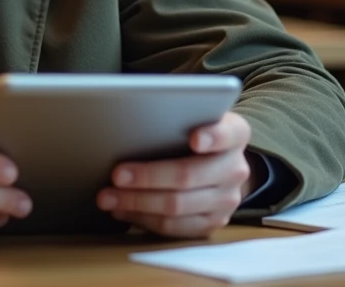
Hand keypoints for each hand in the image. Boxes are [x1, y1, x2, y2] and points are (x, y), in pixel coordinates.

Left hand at [96, 112, 253, 237]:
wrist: (218, 164)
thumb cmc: (193, 131)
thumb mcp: (192, 116)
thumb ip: (174, 117)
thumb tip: (128, 121)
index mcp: (235, 134)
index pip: (229, 133)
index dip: (213, 136)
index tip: (194, 138)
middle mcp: (236, 168)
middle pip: (189, 175)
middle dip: (148, 176)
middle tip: (117, 174)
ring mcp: (227, 200)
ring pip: (177, 206)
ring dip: (137, 202)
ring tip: (108, 197)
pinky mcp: (213, 223)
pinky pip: (175, 227)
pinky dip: (144, 219)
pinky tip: (122, 210)